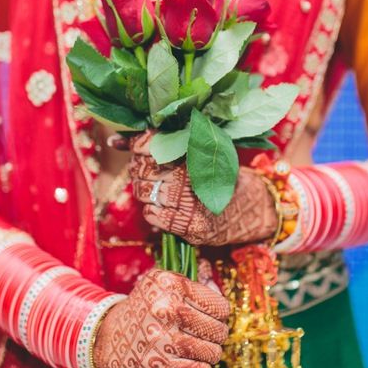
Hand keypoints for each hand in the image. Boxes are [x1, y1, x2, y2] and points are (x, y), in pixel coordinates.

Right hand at [92, 268, 229, 367]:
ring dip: (209, 355)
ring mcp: (163, 338)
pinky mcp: (159, 365)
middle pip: (218, 331)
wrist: (106, 338)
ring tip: (198, 351)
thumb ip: (195, 286)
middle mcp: (167, 309)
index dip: (219, 315)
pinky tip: (192, 365)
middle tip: (205, 337)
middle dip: (216, 337)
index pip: (219, 306)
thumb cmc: (142, 310)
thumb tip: (221, 294)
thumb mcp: (162, 285)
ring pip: (212, 353)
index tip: (210, 318)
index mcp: (170, 285)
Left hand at [127, 131, 278, 245]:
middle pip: (143, 170)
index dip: (139, 146)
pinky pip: (153, 216)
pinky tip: (164, 206)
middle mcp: (192, 178)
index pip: (151, 144)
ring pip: (145, 193)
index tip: (139, 147)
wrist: (253, 208)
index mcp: (196, 152)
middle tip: (149, 170)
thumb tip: (113, 140)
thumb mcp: (200, 150)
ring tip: (159, 188)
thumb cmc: (223, 174)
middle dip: (140, 169)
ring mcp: (191, 204)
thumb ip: (159, 143)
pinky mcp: (191, 228)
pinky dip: (152, 211)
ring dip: (145, 190)